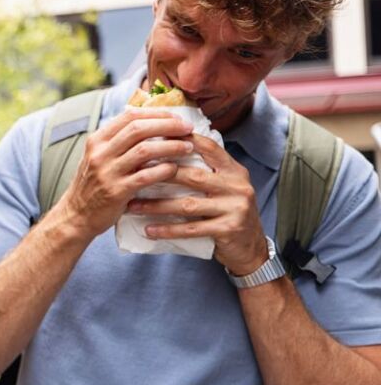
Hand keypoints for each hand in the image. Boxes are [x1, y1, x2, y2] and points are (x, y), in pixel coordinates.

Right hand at [55, 108, 194, 238]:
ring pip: (145, 150)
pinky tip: (174, 168)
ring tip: (187, 147)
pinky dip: (163, 170)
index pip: (129, 116)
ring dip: (171, 147)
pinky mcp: (116, 192)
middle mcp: (100, 153)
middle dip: (168, 125)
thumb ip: (117, 142)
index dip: (156, 114)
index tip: (176, 117)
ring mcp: (107, 172)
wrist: (76, 215)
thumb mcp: (98, 157)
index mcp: (97, 140)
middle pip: (138, 129)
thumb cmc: (93, 185)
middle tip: (187, 128)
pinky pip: (145, 176)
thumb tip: (150, 123)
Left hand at [125, 134, 269, 275]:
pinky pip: (191, 229)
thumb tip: (168, 152)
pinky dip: (168, 230)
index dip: (183, 140)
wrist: (251, 247)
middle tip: (133, 174)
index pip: (208, 147)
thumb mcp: (223, 187)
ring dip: (157, 206)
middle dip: (160, 175)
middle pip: (192, 175)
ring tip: (133, 206)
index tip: (154, 138)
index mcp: (234, 170)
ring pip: (188, 205)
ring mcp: (235, 207)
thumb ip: (205, 171)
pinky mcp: (229, 229)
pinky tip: (149, 230)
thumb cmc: (228, 212)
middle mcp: (236, 185)